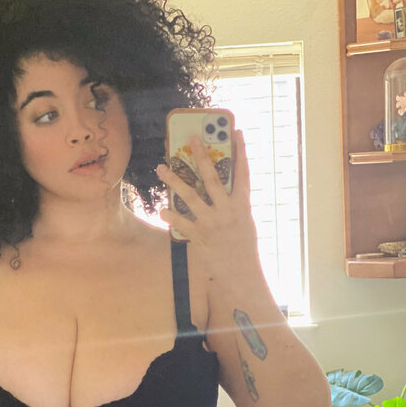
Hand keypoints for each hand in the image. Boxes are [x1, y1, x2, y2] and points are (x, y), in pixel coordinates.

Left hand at [156, 129, 256, 276]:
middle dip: (201, 156)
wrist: (241, 274)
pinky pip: (182, 223)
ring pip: (190, 196)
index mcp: (242, 205)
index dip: (240, 152)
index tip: (236, 132)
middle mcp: (227, 210)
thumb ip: (233, 203)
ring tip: (161, 167)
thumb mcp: (244, 221)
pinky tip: (161, 209)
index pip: (243, 173)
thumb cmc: (242, 246)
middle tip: (191, 138)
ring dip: (174, 180)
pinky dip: (171, 215)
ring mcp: (212, 223)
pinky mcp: (200, 237)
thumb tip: (219, 185)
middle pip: (212, 178)